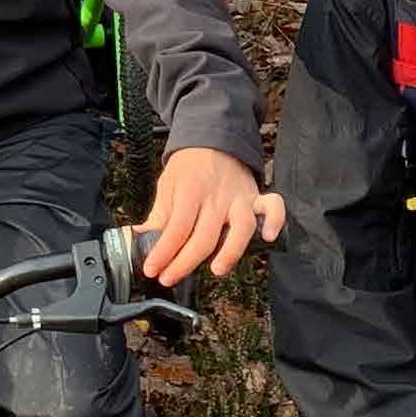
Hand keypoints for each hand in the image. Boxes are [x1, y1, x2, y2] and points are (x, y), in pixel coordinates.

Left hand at [138, 143, 281, 284]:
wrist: (214, 138)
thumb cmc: (189, 166)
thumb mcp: (167, 185)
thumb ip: (158, 215)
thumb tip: (140, 239)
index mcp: (190, 191)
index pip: (176, 229)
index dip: (163, 253)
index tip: (152, 269)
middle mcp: (216, 196)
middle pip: (204, 236)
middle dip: (184, 263)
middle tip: (169, 278)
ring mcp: (239, 197)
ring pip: (240, 228)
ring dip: (230, 252)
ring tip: (216, 271)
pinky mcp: (256, 197)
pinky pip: (273, 207)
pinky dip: (275, 221)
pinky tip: (268, 238)